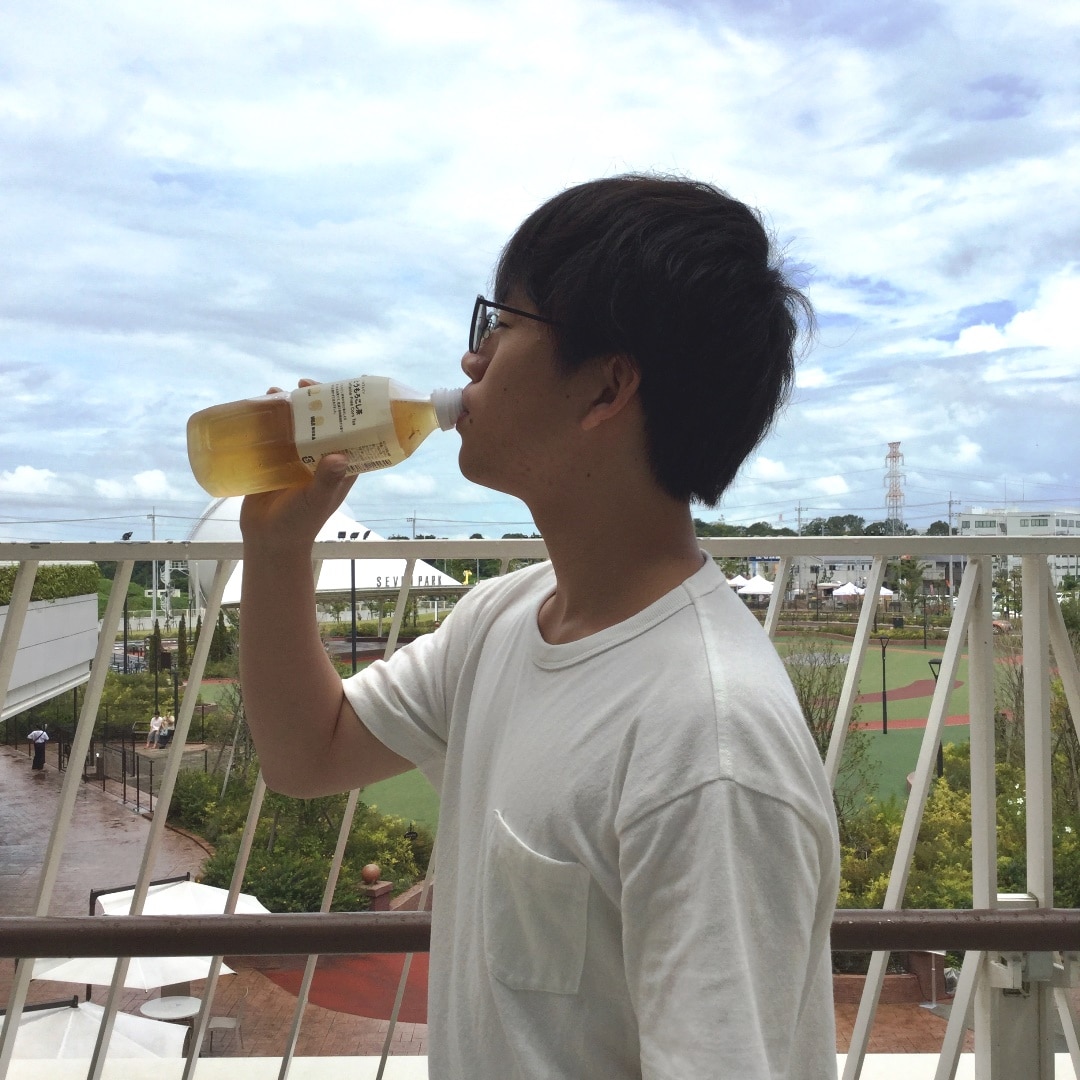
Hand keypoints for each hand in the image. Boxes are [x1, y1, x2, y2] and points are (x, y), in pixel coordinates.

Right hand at [239, 383, 357, 552]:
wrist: (267, 541)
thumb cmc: (299, 524)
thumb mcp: (316, 501)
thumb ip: (327, 480)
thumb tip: (339, 456)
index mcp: (341, 467)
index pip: (354, 433)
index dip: (352, 412)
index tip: (344, 390)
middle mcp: (321, 458)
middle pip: (323, 423)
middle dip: (315, 402)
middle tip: (303, 385)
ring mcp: (297, 459)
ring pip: (297, 425)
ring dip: (290, 407)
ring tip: (277, 391)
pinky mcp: (275, 462)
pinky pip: (273, 435)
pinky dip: (268, 420)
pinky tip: (258, 406)